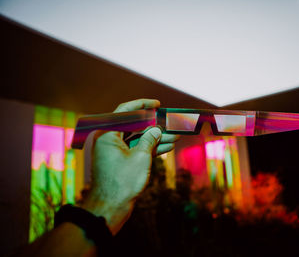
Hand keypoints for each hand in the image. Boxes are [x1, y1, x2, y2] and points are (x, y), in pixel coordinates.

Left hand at [80, 99, 178, 233]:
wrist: (110, 208)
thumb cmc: (122, 182)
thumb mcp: (141, 156)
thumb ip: (150, 139)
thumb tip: (157, 129)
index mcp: (108, 134)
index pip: (126, 111)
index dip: (142, 105)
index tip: (157, 104)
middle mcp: (110, 140)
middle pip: (135, 126)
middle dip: (155, 126)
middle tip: (171, 124)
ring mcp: (115, 152)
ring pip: (138, 139)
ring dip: (156, 138)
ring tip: (176, 137)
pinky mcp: (121, 162)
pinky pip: (137, 150)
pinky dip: (151, 149)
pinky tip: (168, 147)